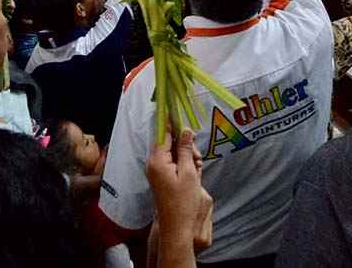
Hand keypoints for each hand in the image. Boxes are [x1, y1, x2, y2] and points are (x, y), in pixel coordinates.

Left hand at [147, 129, 213, 254]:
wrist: (177, 227)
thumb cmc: (183, 202)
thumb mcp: (189, 172)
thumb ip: (186, 149)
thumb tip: (186, 130)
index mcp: (157, 160)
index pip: (164, 133)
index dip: (175, 126)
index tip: (187, 123)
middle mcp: (153, 163)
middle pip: (169, 142)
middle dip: (185, 146)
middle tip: (198, 158)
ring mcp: (156, 171)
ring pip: (172, 153)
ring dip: (187, 156)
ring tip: (198, 168)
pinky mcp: (161, 177)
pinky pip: (172, 163)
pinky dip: (184, 165)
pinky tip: (194, 173)